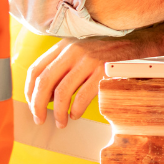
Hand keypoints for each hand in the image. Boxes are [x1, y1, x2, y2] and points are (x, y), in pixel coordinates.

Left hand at [26, 30, 163, 127]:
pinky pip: (82, 96)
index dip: (29, 91)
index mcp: (63, 45)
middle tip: (39, 119)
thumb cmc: (103, 50)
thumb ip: (61, 66)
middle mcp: (73, 51)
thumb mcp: (78, 49)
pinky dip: (76, 110)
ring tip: (60, 122)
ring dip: (58, 112)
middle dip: (37, 104)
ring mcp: (88, 60)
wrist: (133, 41)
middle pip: (45, 81)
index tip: (31, 104)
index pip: (36, 69)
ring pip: (62, 92)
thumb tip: (46, 96)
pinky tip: (76, 114)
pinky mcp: (102, 71)